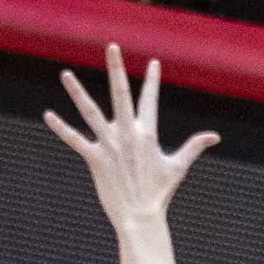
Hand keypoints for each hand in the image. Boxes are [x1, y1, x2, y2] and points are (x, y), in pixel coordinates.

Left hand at [44, 44, 219, 232]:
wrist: (141, 217)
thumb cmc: (159, 193)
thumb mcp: (178, 167)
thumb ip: (194, 147)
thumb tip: (215, 137)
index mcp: (147, 134)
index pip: (149, 100)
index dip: (152, 81)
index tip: (152, 62)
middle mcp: (127, 134)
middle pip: (120, 94)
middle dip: (116, 69)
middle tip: (111, 46)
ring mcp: (109, 145)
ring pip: (91, 112)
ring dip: (77, 92)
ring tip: (65, 73)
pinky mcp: (95, 159)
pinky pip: (75, 140)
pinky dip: (61, 128)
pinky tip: (48, 115)